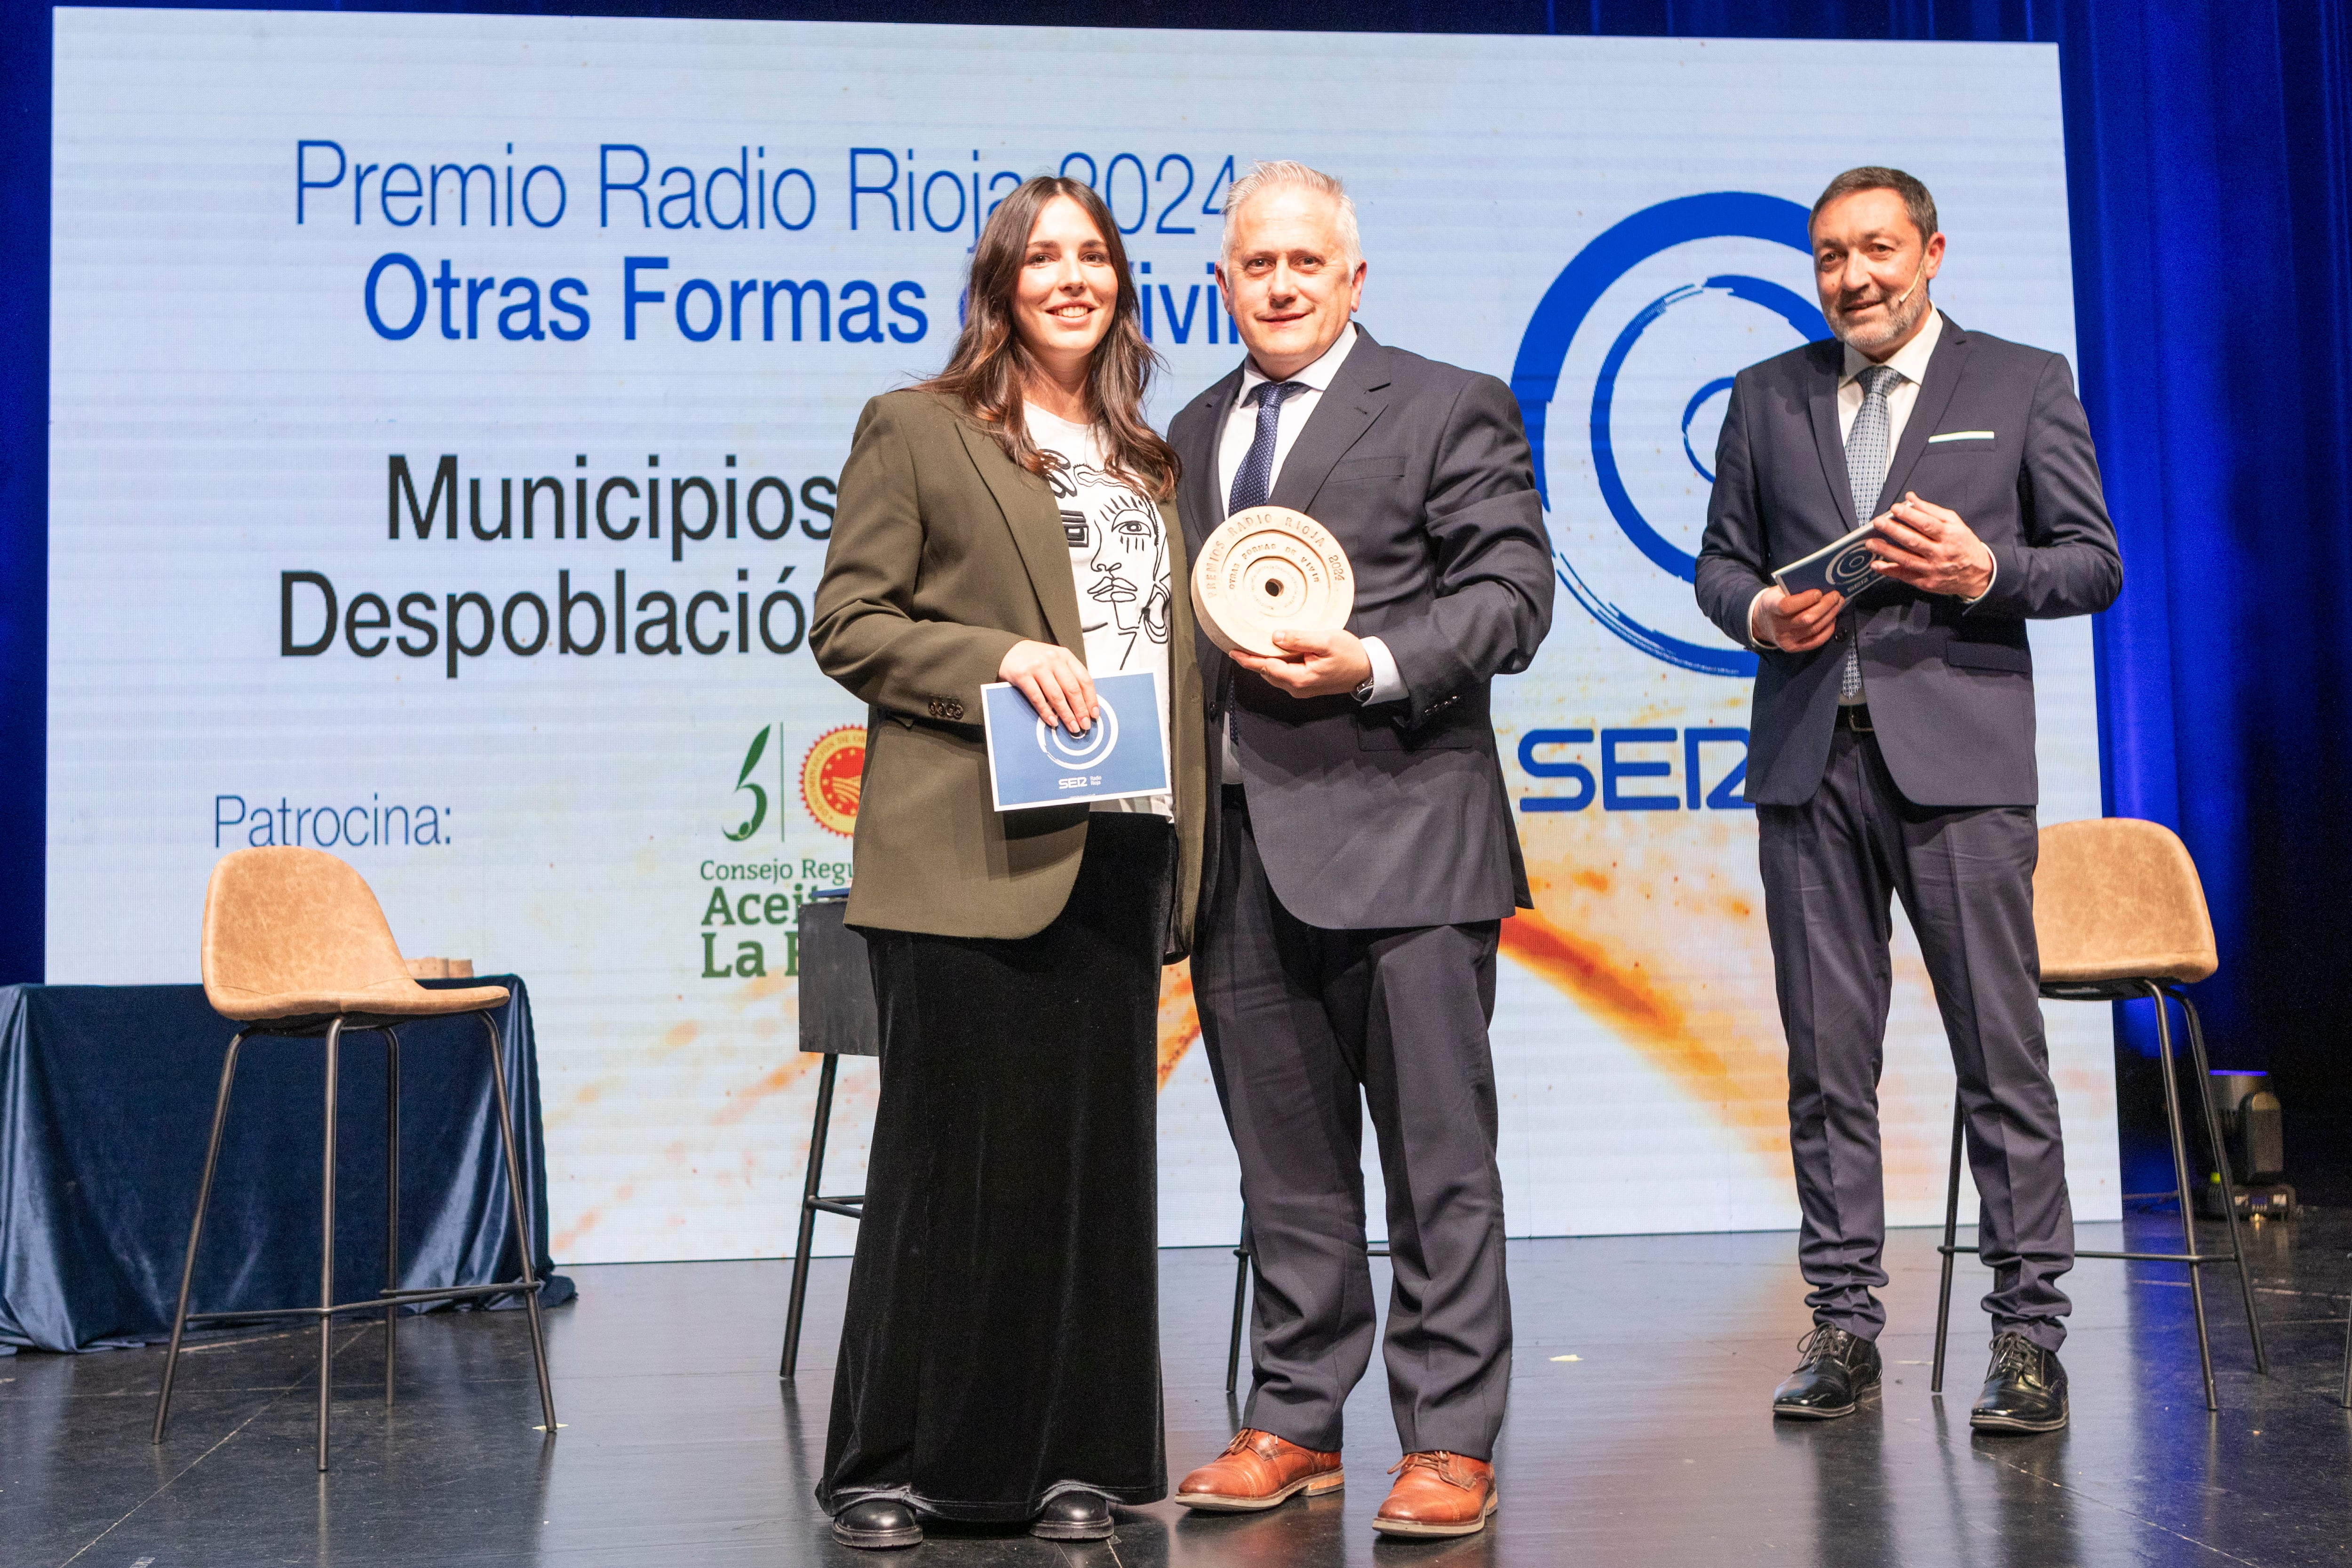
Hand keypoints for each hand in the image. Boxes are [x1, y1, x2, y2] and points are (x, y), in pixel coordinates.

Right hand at [998, 639, 1096, 731]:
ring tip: (1072, 727)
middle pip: (1072, 689)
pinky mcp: (1022, 674)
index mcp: (1065, 656)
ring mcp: (1038, 666)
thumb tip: (1083, 705)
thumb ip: (1068, 677)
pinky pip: (1037, 697)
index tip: (1094, 714)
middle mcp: (1053, 659)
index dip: (1091, 699)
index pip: (1084, 679)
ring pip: (1056, 695)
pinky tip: (1052, 721)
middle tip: (1085, 725)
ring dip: (1066, 714)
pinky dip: (1046, 712)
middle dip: (1080, 710)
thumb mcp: (1056, 661)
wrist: (1008, 650)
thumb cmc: (1035, 659)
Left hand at [1229, 628, 1373, 698]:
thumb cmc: (1350, 654)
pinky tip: (1276, 650)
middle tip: (1241, 642)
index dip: (1248, 660)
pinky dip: (1277, 664)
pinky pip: (1284, 675)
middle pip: (1268, 673)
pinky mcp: (1306, 685)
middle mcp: (1297, 687)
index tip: (1233, 651)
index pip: (1267, 667)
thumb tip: (1275, 636)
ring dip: (1265, 661)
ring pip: (1275, 674)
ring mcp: (1301, 688)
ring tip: (1254, 644)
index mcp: (1300, 678)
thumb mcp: (1326, 641)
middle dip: (1254, 660)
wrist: (1367, 670)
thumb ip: (1300, 639)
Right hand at [1753, 586, 1843, 652]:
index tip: (1818, 592)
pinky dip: (1828, 630)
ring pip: (1814, 629)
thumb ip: (1795, 588)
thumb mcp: (1778, 591)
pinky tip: (1832, 619)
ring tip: (1837, 605)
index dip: (1805, 600)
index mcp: (1770, 608)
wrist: (1761, 622)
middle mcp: (1777, 626)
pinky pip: (1816, 641)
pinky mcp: (1793, 648)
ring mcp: (1785, 639)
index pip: (1786, 606)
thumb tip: (1821, 585)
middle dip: (1825, 606)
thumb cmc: (1774, 602)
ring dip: (1830, 615)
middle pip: (1806, 619)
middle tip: (1836, 596)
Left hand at [1868, 493, 1994, 598]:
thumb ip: (1931, 510)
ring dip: (1886, 551)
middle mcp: (1941, 553)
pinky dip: (1889, 570)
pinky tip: (1876, 564)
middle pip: (1914, 541)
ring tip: (1870, 543)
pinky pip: (1905, 576)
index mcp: (1949, 536)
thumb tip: (1910, 498)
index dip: (1910, 516)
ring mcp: (1933, 569)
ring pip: (1906, 559)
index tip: (1895, 508)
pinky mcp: (1927, 583)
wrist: (1978, 573)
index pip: (1927, 525)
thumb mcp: (1955, 524)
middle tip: (1878, 522)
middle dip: (1894, 531)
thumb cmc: (1963, 545)